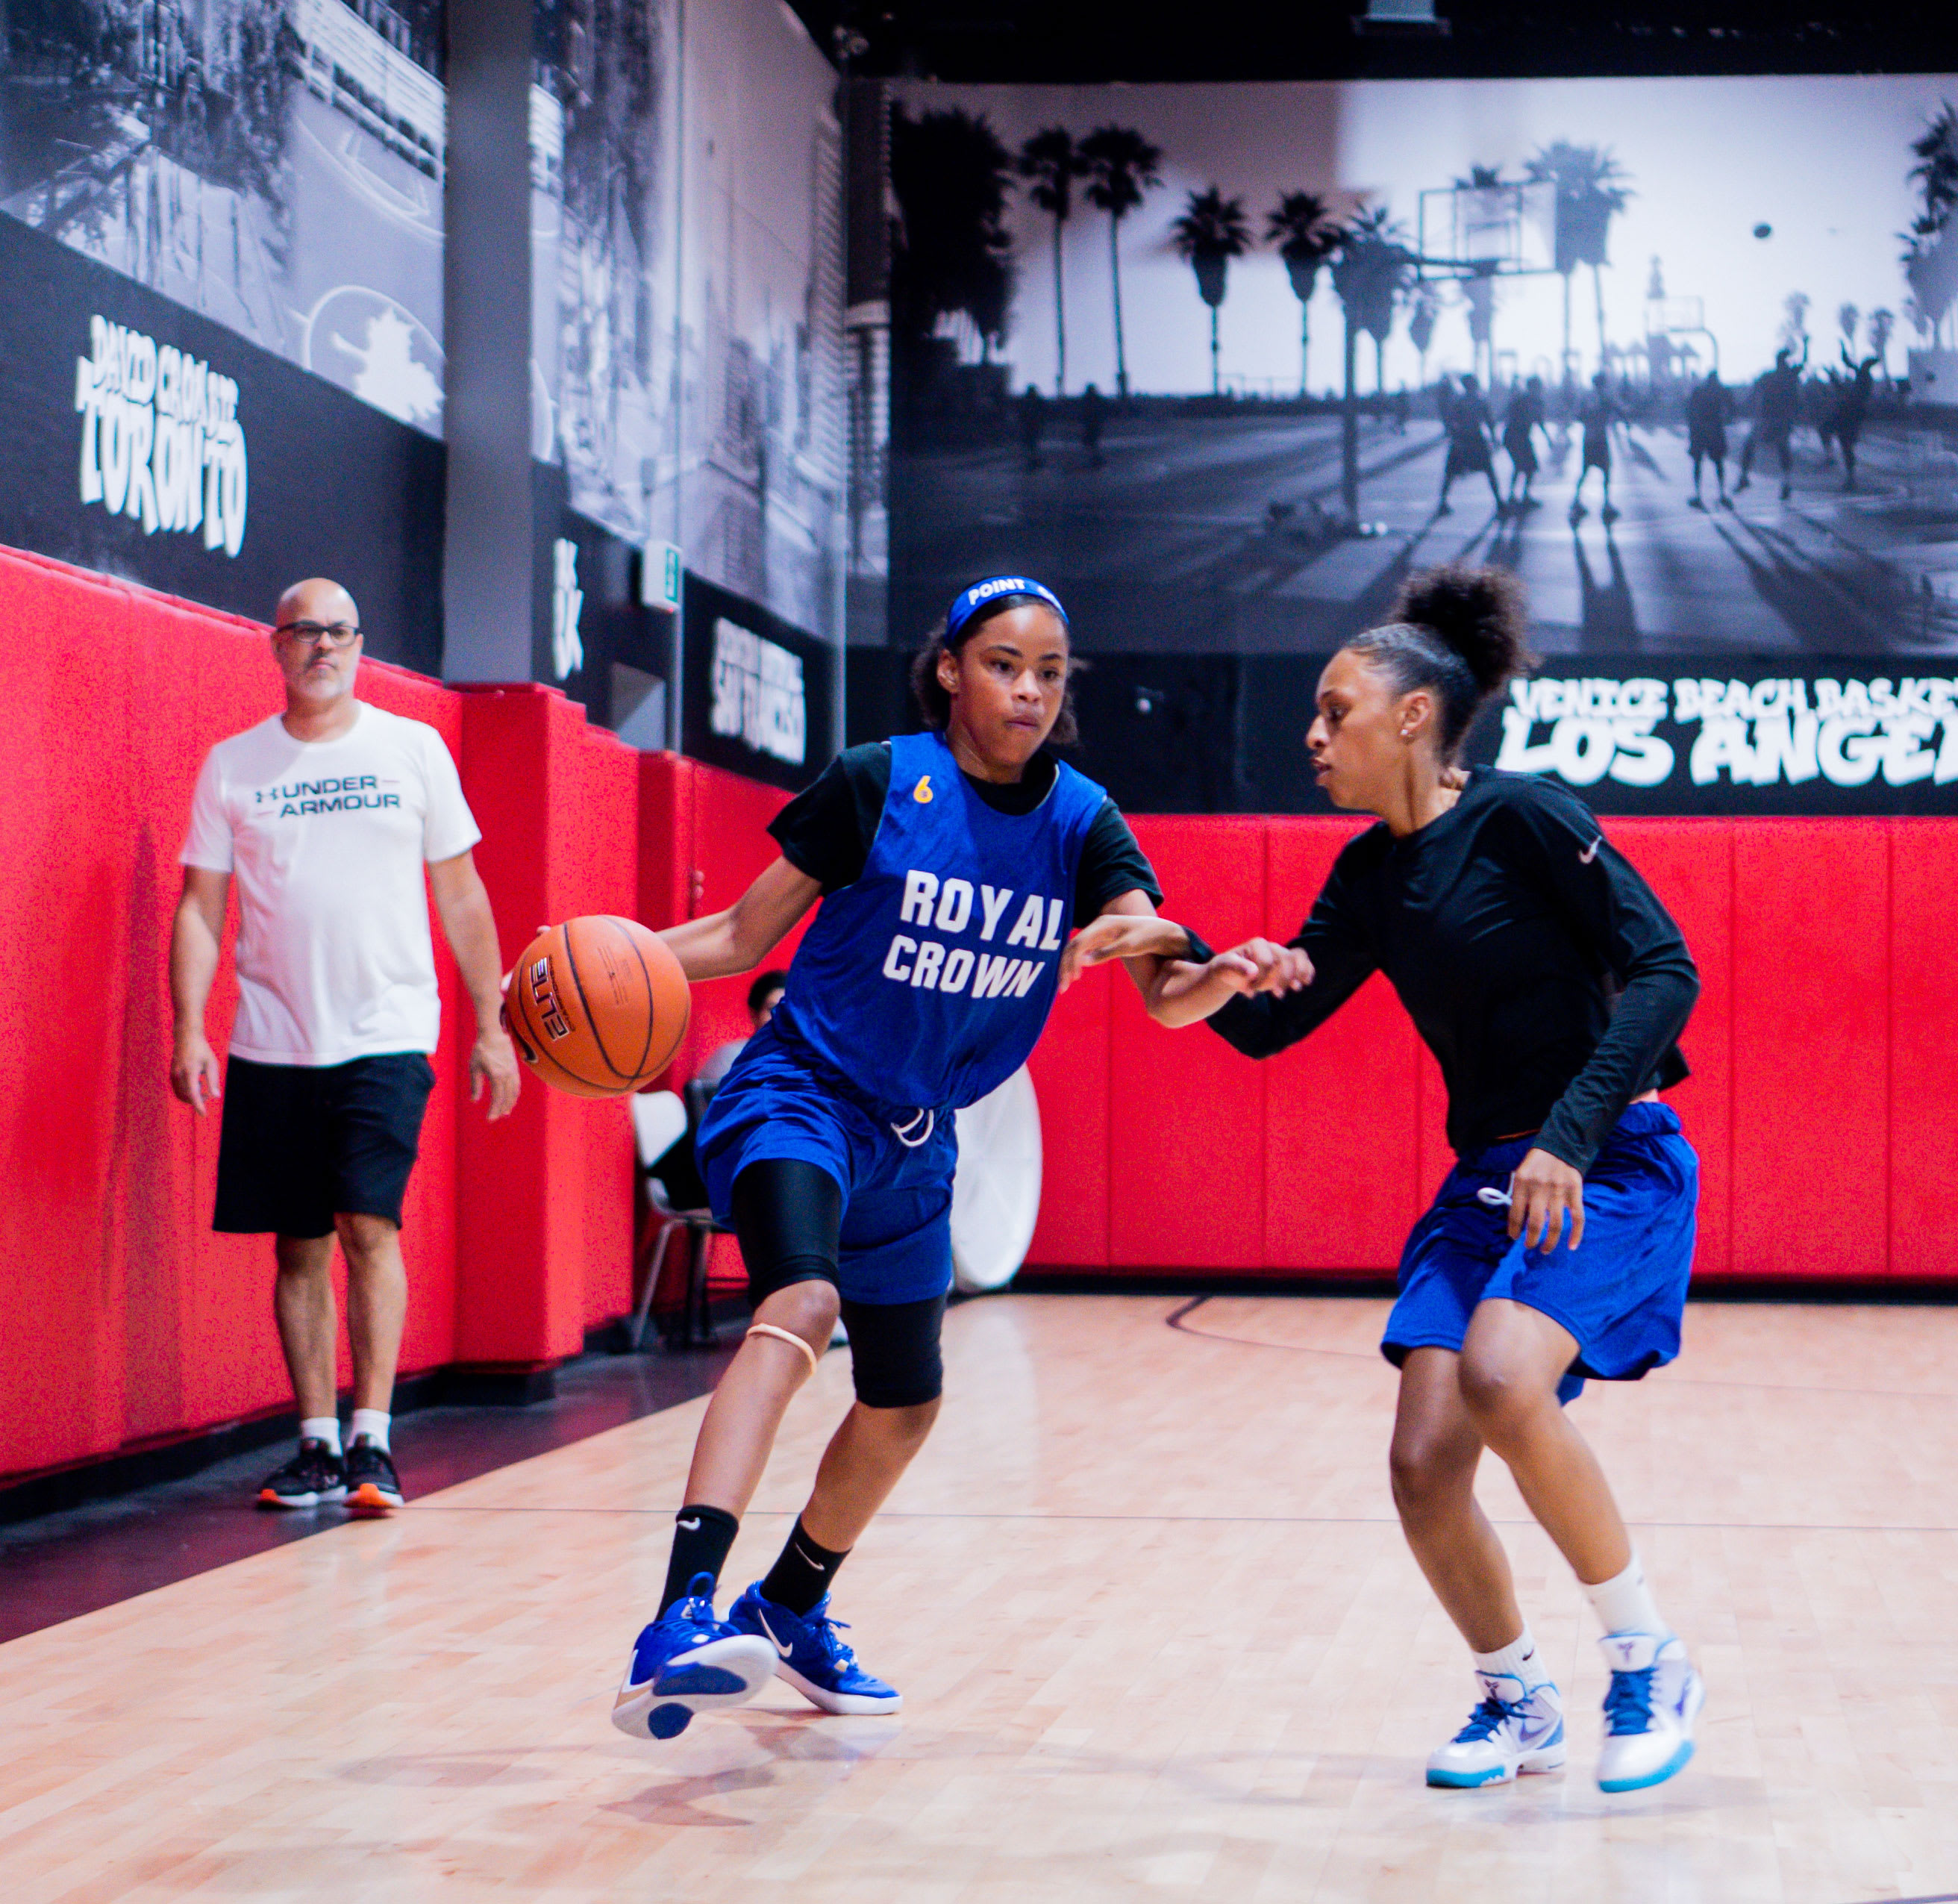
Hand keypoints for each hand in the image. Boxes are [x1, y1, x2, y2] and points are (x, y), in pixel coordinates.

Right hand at [171, 1035, 221, 1114]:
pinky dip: (187, 1092)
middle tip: (209, 1094)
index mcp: (189, 1071)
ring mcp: (173, 1075)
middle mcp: (178, 1074)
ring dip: (192, 1096)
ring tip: (203, 1087)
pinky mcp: (172, 1074)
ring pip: (181, 1094)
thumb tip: (216, 1096)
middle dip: (198, 1100)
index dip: (198, 1105)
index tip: (203, 1114)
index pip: (193, 1093)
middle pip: (186, 1096)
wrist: (186, 1038)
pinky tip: (197, 1084)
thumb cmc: (202, 1050)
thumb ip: (213, 1080)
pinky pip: (178, 1089)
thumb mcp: (212, 1064)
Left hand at [471, 1024, 521, 1119]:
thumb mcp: (474, 1068)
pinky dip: (515, 1095)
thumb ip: (475, 1085)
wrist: (494, 1035)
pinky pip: (517, 1085)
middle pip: (507, 1097)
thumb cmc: (481, 1050)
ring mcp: (513, 1072)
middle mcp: (507, 1075)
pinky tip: (511, 1098)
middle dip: (501, 1109)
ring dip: (510, 1103)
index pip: (497, 1098)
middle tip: (496, 1117)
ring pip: (514, 1092)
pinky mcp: (515, 1069)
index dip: (494, 1110)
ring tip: (505, 1112)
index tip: (490, 1118)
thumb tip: (474, 1101)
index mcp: (496, 1076)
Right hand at [1057, 914, 1191, 989]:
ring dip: (1069, 966)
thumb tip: (1083, 961)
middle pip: (1073, 946)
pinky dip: (1078, 963)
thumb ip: (1106, 953)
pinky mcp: (1104, 939)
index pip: (1078, 944)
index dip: (1070, 962)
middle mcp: (1098, 926)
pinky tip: (1077, 975)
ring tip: (1067, 984)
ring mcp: (1100, 933)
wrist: (1164, 933)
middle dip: (1065, 966)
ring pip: (1077, 949)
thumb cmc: (1149, 938)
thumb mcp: (1129, 946)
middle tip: (1063, 988)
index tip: (1069, 981)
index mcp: (1102, 925)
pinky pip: (1085, 951)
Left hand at [1205, 937, 1313, 996]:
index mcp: (1257, 944)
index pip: (1267, 962)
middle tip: (1275, 995)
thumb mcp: (1224, 966)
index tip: (1248, 991)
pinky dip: (1307, 971)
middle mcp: (1271, 947)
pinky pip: (1303, 961)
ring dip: (1298, 974)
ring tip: (1296, 988)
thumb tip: (1253, 972)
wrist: (1230, 972)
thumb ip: (1237, 967)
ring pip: (1298, 957)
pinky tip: (1304, 983)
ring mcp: (1280, 954)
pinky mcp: (1285, 964)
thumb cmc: (1226, 968)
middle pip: (1287, 958)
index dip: (1261, 979)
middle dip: (1282, 979)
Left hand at [1506, 1146, 1584, 1251]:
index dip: (1514, 1229)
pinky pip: (1578, 1218)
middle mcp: (1540, 1189)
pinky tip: (1571, 1246)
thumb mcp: (1521, 1174)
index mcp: (1523, 1183)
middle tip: (1529, 1246)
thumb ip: (1519, 1194)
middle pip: (1536, 1222)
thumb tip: (1517, 1220)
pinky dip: (1576, 1234)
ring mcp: (1560, 1192)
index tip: (1514, 1238)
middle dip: (1531, 1239)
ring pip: (1556, 1224)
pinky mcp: (1576, 1194)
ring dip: (1550, 1241)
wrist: (1561, 1147)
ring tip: (1545, 1249)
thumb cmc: (1537, 1163)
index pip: (1516, 1213)